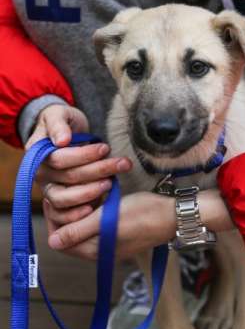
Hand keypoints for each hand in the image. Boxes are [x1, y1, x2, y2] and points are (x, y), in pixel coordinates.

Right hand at [27, 104, 131, 222]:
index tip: (105, 148)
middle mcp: (41, 174)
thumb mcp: (59, 114)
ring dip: (91, 193)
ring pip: (64, 199)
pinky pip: (62, 214)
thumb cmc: (62, 122)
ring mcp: (49, 188)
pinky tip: (96, 207)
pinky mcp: (60, 201)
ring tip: (111, 183)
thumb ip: (58, 124)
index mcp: (37, 153)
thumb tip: (62, 140)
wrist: (64, 133)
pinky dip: (76, 214)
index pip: (60, 159)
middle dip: (99, 171)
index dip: (84, 155)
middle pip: (68, 178)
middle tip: (123, 164)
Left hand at [45, 188, 233, 260]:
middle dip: (70, 209)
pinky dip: (96, 206)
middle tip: (83, 191)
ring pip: (82, 222)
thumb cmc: (145, 214)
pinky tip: (103, 194)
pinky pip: (96, 219)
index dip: (58, 218)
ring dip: (83, 204)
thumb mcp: (109, 219)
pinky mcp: (117, 231)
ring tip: (95, 190)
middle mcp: (99, 250)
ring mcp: (109, 241)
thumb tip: (52, 243)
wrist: (177, 214)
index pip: (58, 240)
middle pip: (68, 230)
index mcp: (94, 251)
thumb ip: (79, 231)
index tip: (68, 197)